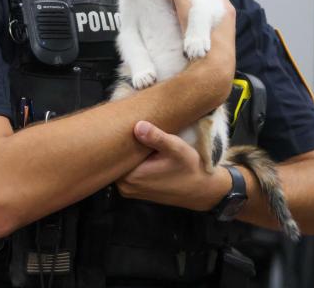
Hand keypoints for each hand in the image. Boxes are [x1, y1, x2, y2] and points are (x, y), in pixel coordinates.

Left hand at [117, 121, 231, 210]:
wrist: (201, 190)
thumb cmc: (189, 168)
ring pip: (120, 165)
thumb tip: (138, 126)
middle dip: (120, 144)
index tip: (121, 125)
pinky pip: (125, 171)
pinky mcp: (135, 190)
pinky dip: (130, 160)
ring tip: (133, 135)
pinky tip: (139, 148)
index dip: (114, 138)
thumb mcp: (176, 148)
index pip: (111, 154)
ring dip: (126, 152)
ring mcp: (129, 190)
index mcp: (131, 177)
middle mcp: (125, 186)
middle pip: (114, 160)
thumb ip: (156, 137)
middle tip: (127, 126)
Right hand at [159, 0, 235, 78]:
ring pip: (204, 17)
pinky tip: (178, 28)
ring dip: (190, 12)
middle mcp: (225, 20)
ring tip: (174, 10)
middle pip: (207, 1)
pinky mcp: (211, 45)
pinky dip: (190, 26)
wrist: (212, 74)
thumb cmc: (204, 40)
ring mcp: (219, 34)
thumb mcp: (189, 10)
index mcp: (225, 9)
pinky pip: (201, 30)